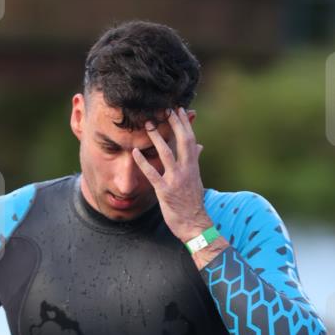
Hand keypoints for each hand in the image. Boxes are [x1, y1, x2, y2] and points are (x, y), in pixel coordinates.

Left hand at [131, 107, 212, 243]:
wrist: (194, 224)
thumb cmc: (193, 203)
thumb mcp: (196, 179)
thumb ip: (195, 161)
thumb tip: (200, 146)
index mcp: (193, 166)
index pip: (190, 139)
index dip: (185, 124)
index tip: (179, 110)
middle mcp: (186, 170)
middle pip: (181, 142)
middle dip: (173, 124)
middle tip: (164, 109)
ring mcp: (175, 180)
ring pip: (166, 154)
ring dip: (156, 138)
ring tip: (147, 125)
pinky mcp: (165, 191)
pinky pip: (152, 174)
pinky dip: (143, 162)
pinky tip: (134, 152)